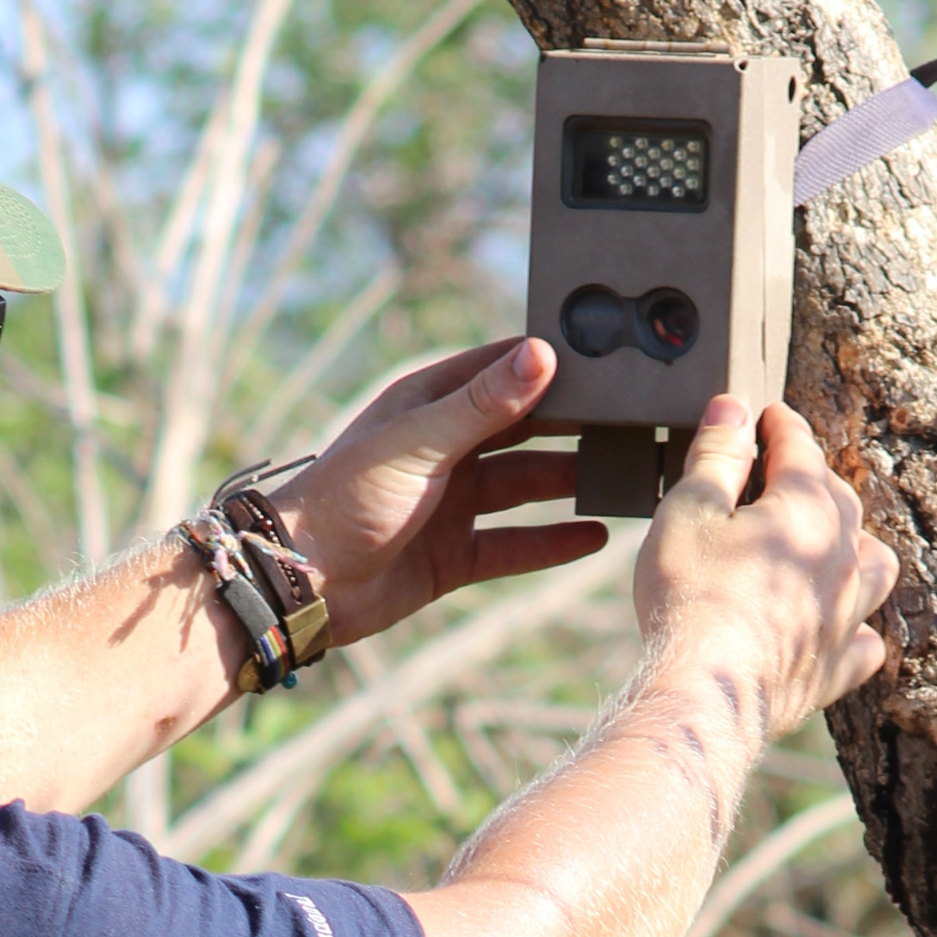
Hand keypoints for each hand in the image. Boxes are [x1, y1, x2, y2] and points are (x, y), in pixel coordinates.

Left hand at [271, 337, 609, 645]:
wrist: (302, 581)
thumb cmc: (345, 499)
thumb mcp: (419, 443)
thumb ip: (483, 404)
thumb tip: (542, 354)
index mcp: (428, 406)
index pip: (501, 370)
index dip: (550, 363)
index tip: (609, 357)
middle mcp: (444, 449)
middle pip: (523, 428)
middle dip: (573, 423)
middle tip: (633, 419)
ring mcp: (450, 503)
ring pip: (526, 486)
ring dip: (570, 479)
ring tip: (627, 473)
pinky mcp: (453, 554)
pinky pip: (515, 545)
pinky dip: (553, 541)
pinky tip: (596, 534)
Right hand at [635, 396, 895, 731]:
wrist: (706, 692)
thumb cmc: (690, 595)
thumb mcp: (688, 510)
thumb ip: (716, 456)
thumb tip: (733, 410)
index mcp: (808, 510)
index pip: (800, 447)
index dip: (778, 424)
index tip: (763, 414)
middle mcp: (843, 557)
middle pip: (840, 499)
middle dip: (812, 477)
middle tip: (778, 470)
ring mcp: (848, 614)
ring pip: (875, 565)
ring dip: (855, 544)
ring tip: (828, 542)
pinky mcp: (837, 666)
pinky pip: (866, 639)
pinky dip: (857, 624)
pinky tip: (840, 623)